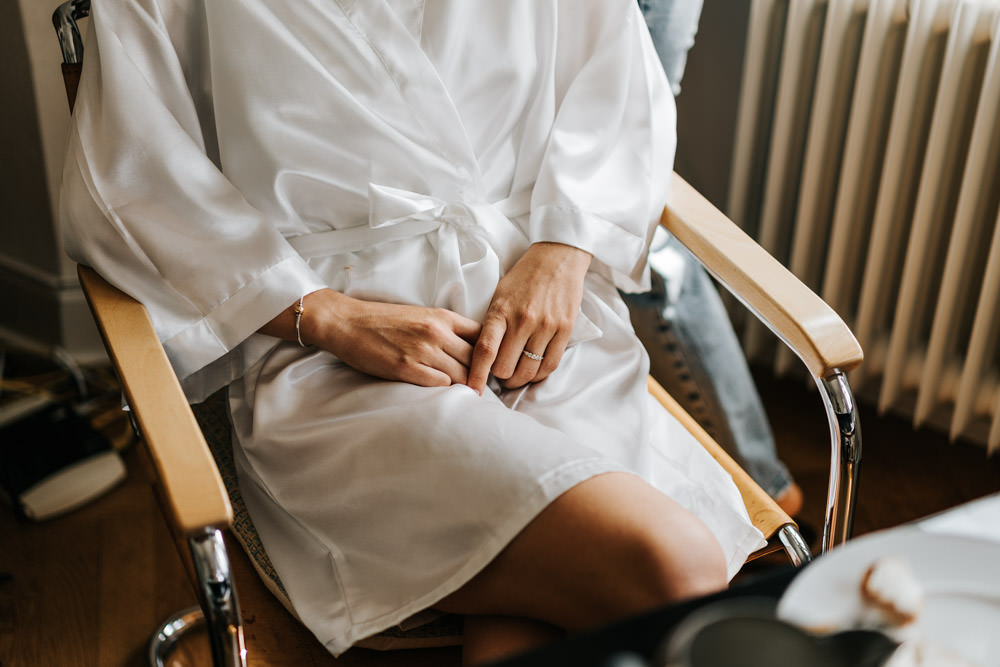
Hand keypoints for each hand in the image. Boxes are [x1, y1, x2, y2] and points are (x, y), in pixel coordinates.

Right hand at [263, 289, 481, 386]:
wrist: (348, 322)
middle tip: (485, 387)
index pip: (483, 336)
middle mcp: (437, 333)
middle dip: (482, 374)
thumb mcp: (421, 316)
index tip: (491, 366)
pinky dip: (446, 390)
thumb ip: (447, 329)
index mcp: (443, 317)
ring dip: (466, 386)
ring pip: (461, 374)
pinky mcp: (407, 368)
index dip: (490, 353)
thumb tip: (471, 349)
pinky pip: (440, 384)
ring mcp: (423, 351)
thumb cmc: (384, 321)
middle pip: (477, 358)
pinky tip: (445, 394)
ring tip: (469, 396)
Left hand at [467, 242, 591, 393]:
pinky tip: (533, 371)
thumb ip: (492, 325)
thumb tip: (483, 357)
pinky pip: (550, 364)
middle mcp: (523, 320)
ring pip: (528, 371)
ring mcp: (546, 326)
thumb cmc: (524, 277)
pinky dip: (539, 374)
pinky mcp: (565, 329)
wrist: (557, 258)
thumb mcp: (499, 296)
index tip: (472, 390)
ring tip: (515, 375)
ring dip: (519, 379)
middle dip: (500, 377)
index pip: (485, 351)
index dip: (477, 375)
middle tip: (499, 374)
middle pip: (506, 367)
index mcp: (501, 310)